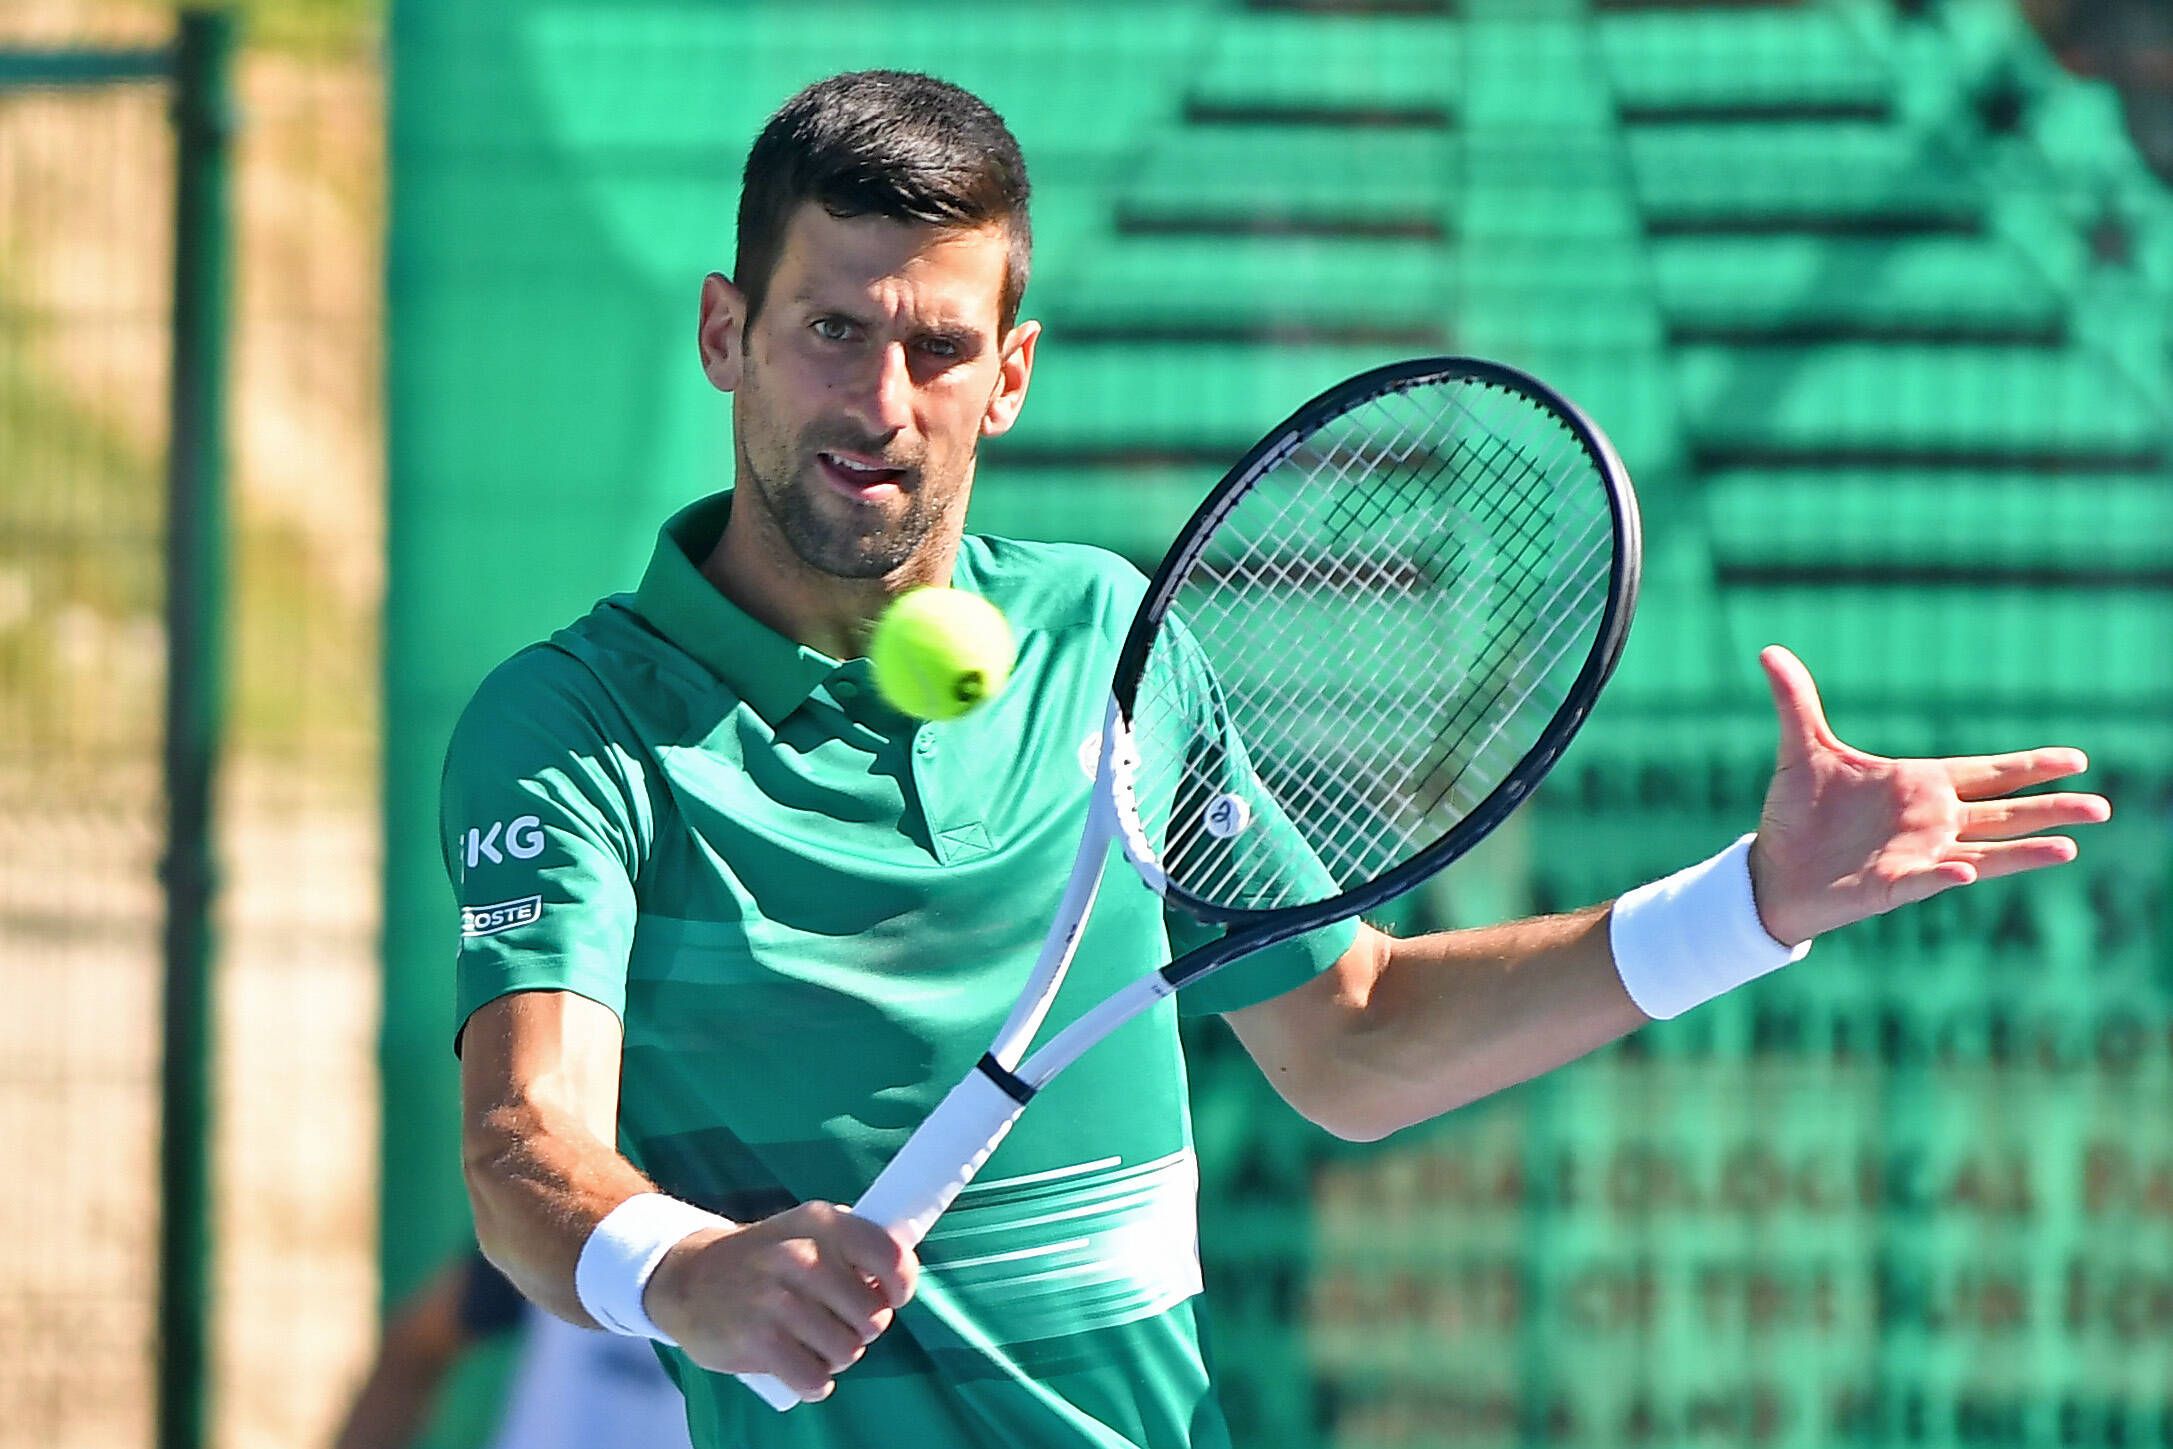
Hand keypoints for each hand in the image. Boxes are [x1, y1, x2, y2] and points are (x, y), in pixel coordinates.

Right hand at [645, 1201, 916, 1401]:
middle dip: (861, 1329)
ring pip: (847, 1351)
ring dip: (836, 1357)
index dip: (901, 1285)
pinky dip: (813, 1382)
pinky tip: (798, 1367)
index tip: (890, 1297)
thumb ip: (853, 1250)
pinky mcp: (757, 1340)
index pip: (890, 1256)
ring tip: (811, 1342)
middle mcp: (802, 1256)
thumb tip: (896, 1284)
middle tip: (835, 1322)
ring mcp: (777, 1299)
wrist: (688, 1278)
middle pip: (874, 1317)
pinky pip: (816, 1379)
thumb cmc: (763, 1259)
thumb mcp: (808, 1233)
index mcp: (823, 1223)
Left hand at [1746, 645, 2110, 946]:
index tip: (2076, 759)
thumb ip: (1797, 700)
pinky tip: (1966, 870)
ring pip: (1984, 852)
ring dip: (2024, 850)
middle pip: (2002, 812)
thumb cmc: (1797, 813)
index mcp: (1919, 785)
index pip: (1987, 773)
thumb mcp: (1802, 749)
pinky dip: (1946, 874)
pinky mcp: (1892, 886)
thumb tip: (1769, 650)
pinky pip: (1925, 881)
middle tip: (2101, 805)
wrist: (1770, 868)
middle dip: (2049, 807)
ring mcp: (1917, 856)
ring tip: (2069, 847)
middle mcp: (1930, 821)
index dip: (2028, 766)